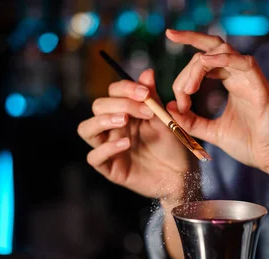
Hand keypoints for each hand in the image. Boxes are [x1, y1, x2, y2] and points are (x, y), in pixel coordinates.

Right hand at [77, 69, 195, 202]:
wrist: (182, 176)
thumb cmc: (173, 147)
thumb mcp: (165, 119)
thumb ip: (153, 98)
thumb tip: (148, 72)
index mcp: (126, 112)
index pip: (112, 92)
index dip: (126, 89)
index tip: (146, 94)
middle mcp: (113, 128)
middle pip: (98, 106)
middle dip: (120, 104)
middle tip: (144, 112)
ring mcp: (108, 147)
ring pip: (86, 129)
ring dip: (102, 121)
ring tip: (124, 121)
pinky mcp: (110, 168)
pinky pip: (94, 157)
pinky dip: (107, 148)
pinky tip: (125, 144)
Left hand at [165, 29, 268, 174]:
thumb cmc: (249, 145)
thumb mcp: (212, 132)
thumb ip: (191, 121)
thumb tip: (169, 107)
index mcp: (232, 83)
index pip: (206, 60)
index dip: (185, 74)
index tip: (177, 99)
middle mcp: (241, 76)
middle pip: (214, 46)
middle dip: (190, 38)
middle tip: (170, 36)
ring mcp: (251, 79)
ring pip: (224, 50)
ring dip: (199, 63)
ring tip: (187, 89)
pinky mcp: (261, 87)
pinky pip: (244, 62)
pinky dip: (224, 59)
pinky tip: (205, 62)